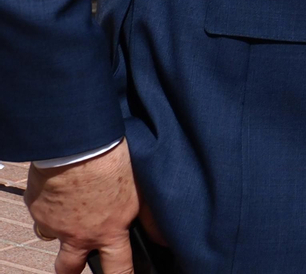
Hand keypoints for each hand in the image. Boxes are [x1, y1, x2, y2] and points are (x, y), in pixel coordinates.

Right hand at [25, 141, 140, 273]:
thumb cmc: (114, 163)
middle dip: (73, 269)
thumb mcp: (141, 191)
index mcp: (109, 232)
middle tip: (79, 261)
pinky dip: (51, 204)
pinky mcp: (38, 210)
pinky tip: (62, 186)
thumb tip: (164, 239)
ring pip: (54, 237)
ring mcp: (55, 225)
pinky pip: (42, 213)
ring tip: (72, 209)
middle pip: (69, 269)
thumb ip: (150, 217)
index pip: (118, 268)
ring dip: (62, 229)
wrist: (79, 147)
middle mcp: (80, 235)